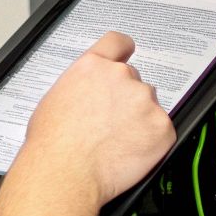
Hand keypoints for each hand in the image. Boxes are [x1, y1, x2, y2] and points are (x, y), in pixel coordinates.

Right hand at [22, 31, 174, 203]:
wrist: (65, 173)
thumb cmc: (53, 143)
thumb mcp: (56, 98)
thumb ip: (81, 85)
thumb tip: (88, 93)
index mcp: (93, 66)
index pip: (118, 43)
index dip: (124, 50)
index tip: (128, 53)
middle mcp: (121, 76)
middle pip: (134, 81)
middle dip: (126, 100)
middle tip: (110, 124)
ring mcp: (144, 101)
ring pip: (148, 107)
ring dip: (139, 121)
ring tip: (115, 143)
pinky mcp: (162, 127)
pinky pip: (161, 132)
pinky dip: (151, 142)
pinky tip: (129, 153)